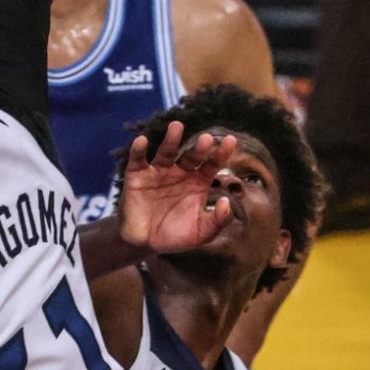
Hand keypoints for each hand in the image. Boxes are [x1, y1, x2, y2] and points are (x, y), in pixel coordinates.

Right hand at [119, 120, 237, 252]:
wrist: (144, 243)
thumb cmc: (176, 235)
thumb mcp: (201, 233)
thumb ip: (217, 221)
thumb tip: (226, 202)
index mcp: (198, 182)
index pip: (212, 164)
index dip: (221, 153)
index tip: (231, 140)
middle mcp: (180, 172)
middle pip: (191, 156)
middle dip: (199, 148)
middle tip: (207, 139)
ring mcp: (159, 171)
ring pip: (166, 152)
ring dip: (172, 139)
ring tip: (177, 126)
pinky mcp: (138, 175)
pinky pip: (138, 159)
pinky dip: (139, 149)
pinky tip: (143, 141)